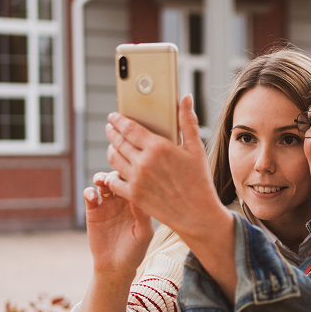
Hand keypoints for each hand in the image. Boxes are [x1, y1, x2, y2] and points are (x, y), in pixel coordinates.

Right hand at [84, 172, 153, 279]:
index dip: (132, 176)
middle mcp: (123, 201)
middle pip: (119, 179)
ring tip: (101, 182)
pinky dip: (89, 192)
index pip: (136, 183)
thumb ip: (143, 216)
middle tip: (113, 177)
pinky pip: (90, 196)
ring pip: (104, 183)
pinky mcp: (93, 212)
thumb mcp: (143, 235)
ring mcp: (108, 205)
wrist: (116, 267)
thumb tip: (137, 197)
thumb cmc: (135, 252)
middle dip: (116, 174)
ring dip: (102, 178)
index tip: (130, 176)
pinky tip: (92, 197)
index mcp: (138, 203)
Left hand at [101, 95, 229, 240]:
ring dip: (110, 149)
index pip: (129, 127)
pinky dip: (111, 173)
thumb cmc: (200, 181)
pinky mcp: (133, 195)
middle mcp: (144, 162)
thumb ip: (187, 122)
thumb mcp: (196, 149)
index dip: (118, 120)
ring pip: (113, 158)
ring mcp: (137, 179)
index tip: (114, 116)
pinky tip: (115, 169)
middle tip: (111, 128)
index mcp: (158, 147)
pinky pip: (114, 180)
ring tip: (113, 145)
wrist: (197, 214)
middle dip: (112, 132)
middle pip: (118, 141)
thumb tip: (185, 98)